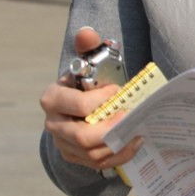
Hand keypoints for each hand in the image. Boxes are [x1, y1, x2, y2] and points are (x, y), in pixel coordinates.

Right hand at [40, 27, 142, 170]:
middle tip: (133, 118)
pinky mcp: (76, 157)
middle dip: (112, 129)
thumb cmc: (87, 81)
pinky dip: (120, 155)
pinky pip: (98, 162)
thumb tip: (87, 33)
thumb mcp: (87, 63)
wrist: (81, 103)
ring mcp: (64, 144)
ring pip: (91, 153)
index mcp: (53, 99)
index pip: (78, 105)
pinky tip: (135, 142)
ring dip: (119, 144)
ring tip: (140, 130)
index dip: (102, 100)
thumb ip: (89, 48)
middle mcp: (54, 125)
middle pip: (82, 137)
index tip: (119, 90)